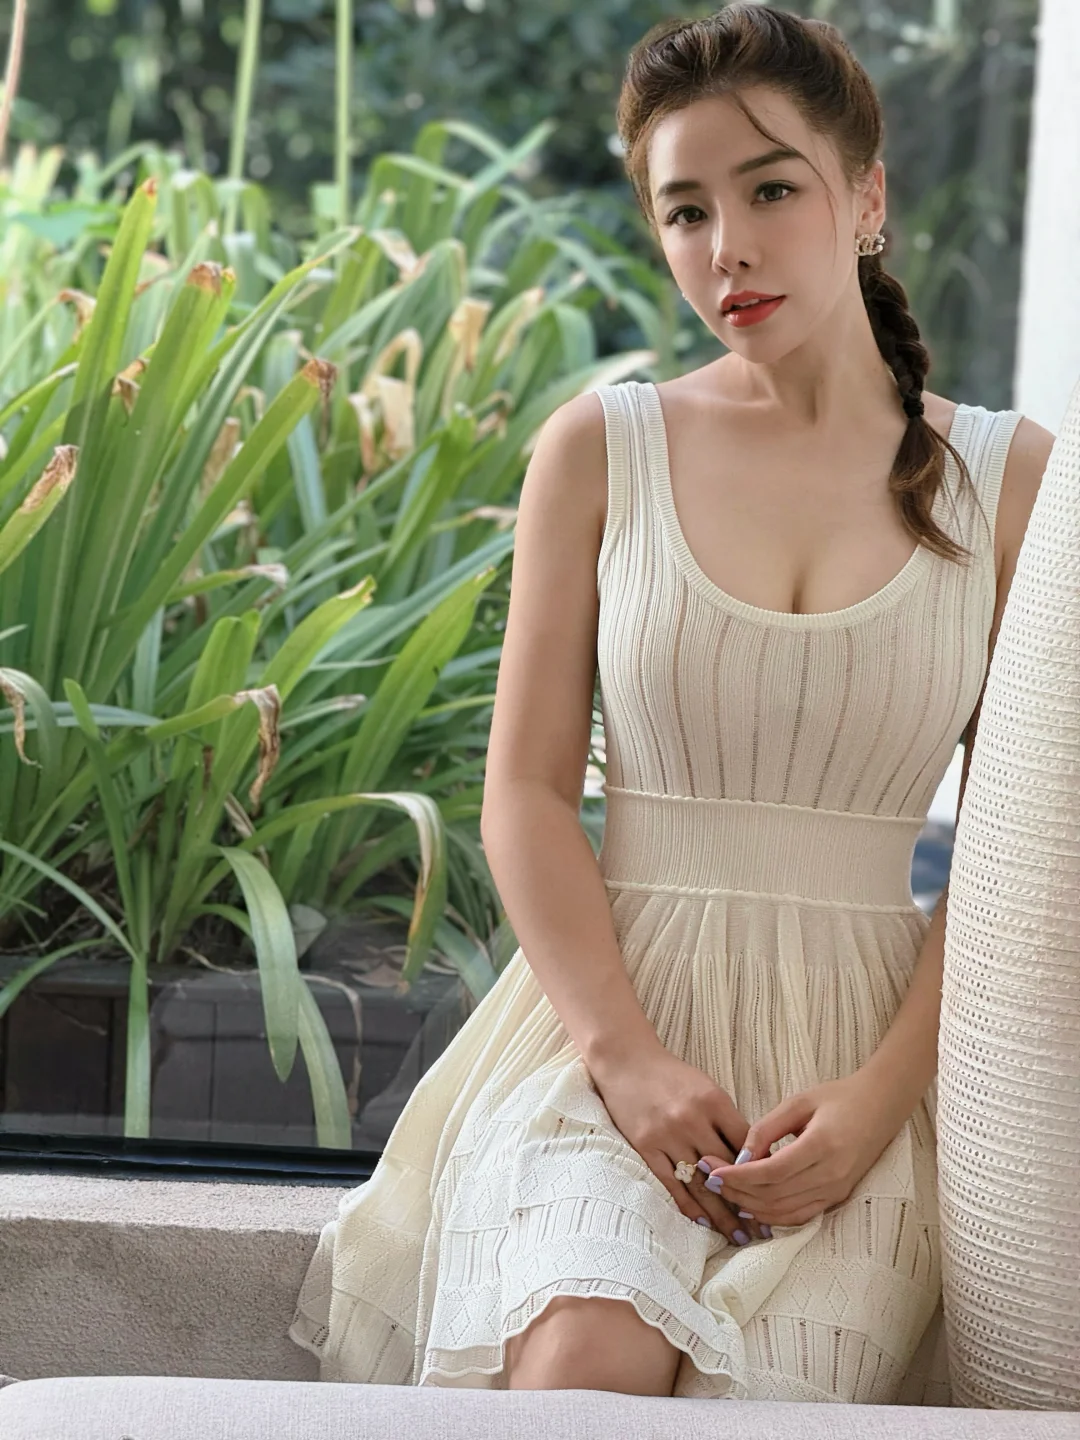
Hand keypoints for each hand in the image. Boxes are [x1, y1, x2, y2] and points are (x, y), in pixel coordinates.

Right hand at [589, 1045, 770, 1245]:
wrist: (625, 1060)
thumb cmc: (671, 1075)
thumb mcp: (706, 1087)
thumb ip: (727, 1119)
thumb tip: (755, 1158)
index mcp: (712, 1100)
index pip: (745, 1144)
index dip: (762, 1172)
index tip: (777, 1195)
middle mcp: (691, 1119)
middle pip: (725, 1170)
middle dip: (747, 1202)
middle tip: (764, 1230)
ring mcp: (666, 1135)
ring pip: (700, 1184)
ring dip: (721, 1214)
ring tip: (738, 1237)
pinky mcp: (645, 1146)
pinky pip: (671, 1184)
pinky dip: (689, 1206)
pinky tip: (705, 1222)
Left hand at [696, 1073, 903, 1227]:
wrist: (881, 1106)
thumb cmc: (838, 1097)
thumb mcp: (798, 1102)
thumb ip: (767, 1129)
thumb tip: (739, 1157)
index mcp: (822, 1146)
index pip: (771, 1172)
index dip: (737, 1176)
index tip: (711, 1169)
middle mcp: (831, 1175)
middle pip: (774, 1196)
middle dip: (736, 1191)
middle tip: (708, 1178)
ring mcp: (836, 1191)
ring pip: (784, 1212)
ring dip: (750, 1206)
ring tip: (723, 1192)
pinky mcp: (837, 1198)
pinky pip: (800, 1216)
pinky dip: (772, 1215)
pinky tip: (751, 1206)